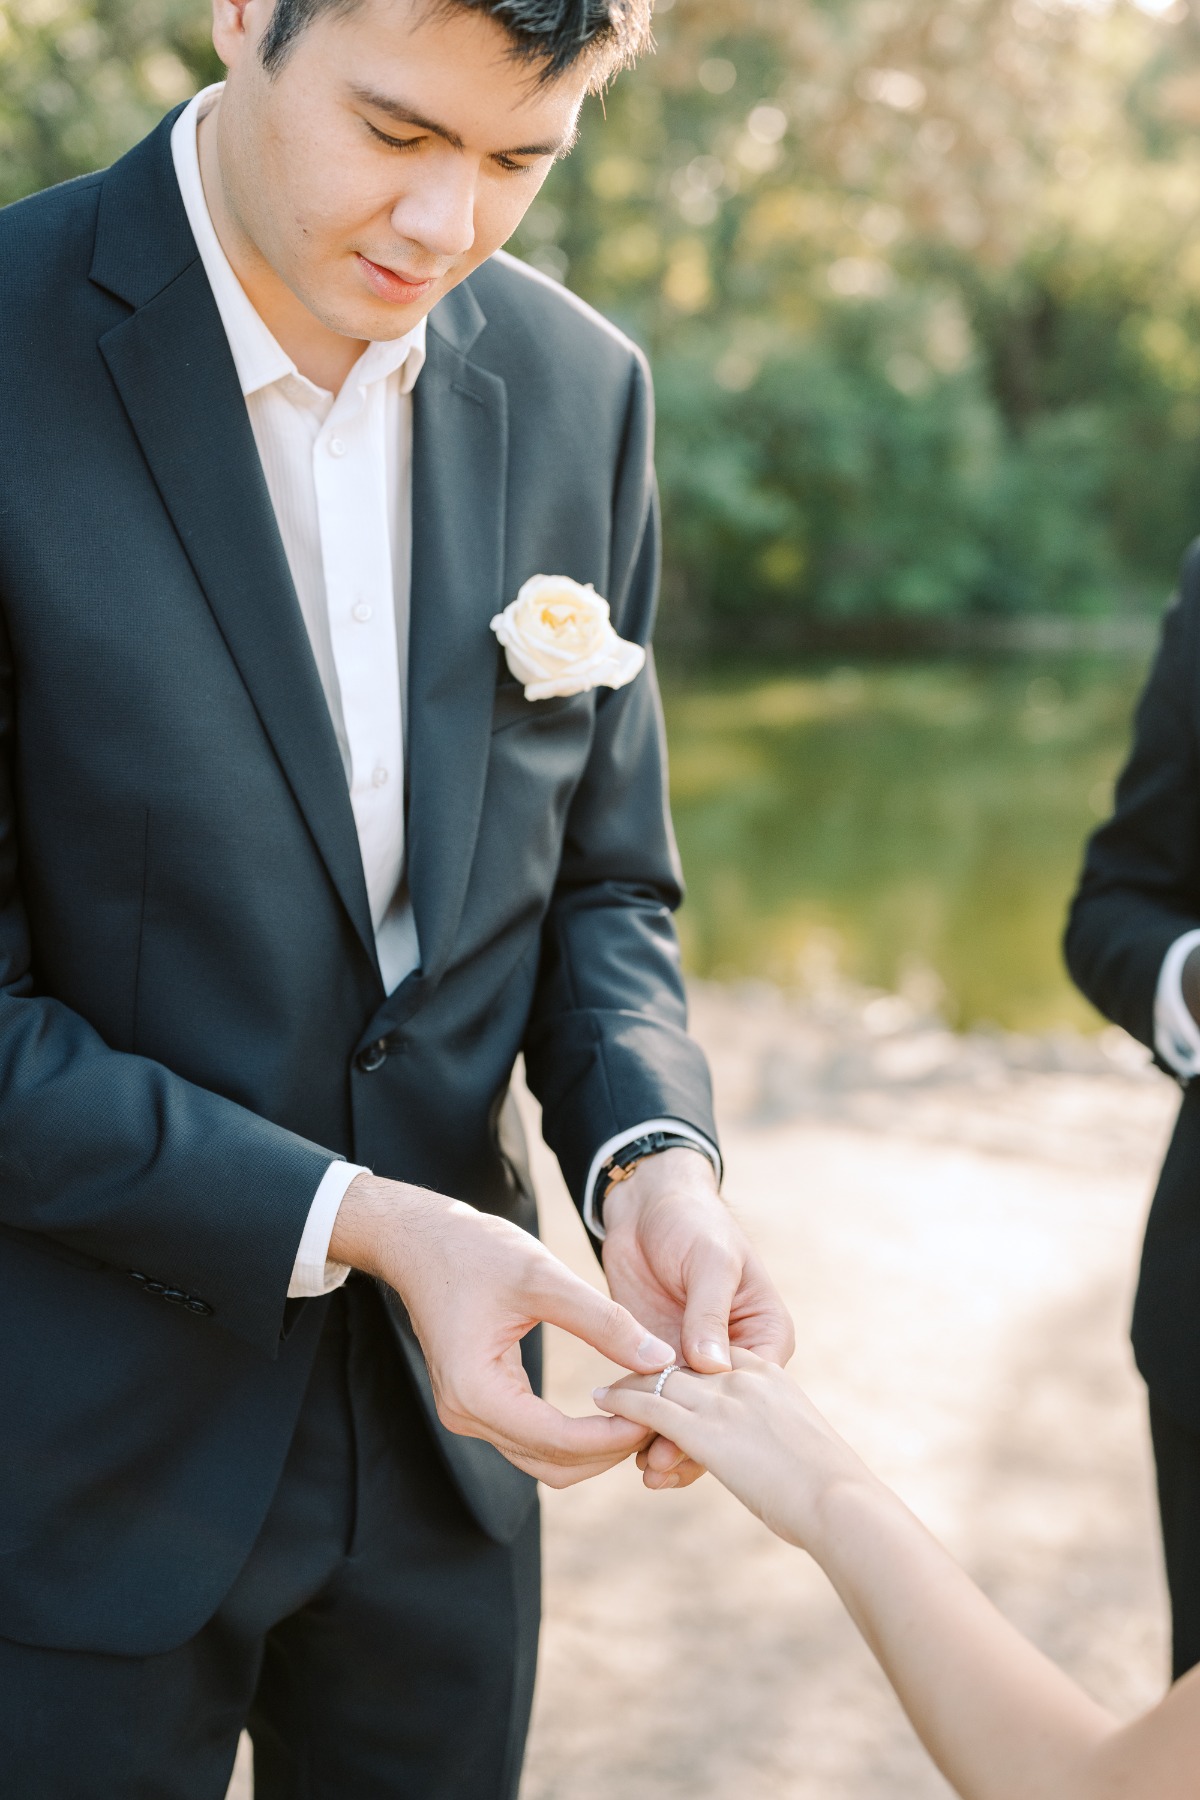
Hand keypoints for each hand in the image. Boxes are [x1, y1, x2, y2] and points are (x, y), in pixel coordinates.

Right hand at [331, 1173, 674, 1486]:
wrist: (420, 1240)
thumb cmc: (474, 1250)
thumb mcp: (543, 1277)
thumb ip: (603, 1321)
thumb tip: (661, 1360)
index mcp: (476, 1390)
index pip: (560, 1440)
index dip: (616, 1434)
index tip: (662, 1411)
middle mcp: (467, 1415)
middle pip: (555, 1464)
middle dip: (611, 1448)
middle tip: (662, 1416)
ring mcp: (469, 1414)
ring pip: (546, 1459)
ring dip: (596, 1446)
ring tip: (644, 1412)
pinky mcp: (479, 1403)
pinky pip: (534, 1438)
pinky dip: (575, 1433)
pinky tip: (611, 1405)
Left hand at [594, 1350, 872, 1548]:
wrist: (843, 1503)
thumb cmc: (831, 1483)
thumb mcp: (797, 1435)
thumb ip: (765, 1417)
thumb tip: (755, 1435)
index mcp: (770, 1367)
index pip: (715, 1354)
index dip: (685, 1364)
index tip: (662, 1375)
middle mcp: (744, 1372)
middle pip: (683, 1362)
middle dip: (651, 1374)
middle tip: (620, 1389)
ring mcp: (723, 1396)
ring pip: (661, 1378)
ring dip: (631, 1389)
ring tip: (605, 1398)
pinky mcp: (702, 1427)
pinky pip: (650, 1405)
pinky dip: (623, 1401)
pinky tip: (602, 1401)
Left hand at [600, 1149, 794, 1490]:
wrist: (648, 1204)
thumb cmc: (695, 1223)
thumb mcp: (712, 1262)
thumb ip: (710, 1312)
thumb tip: (712, 1365)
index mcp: (765, 1334)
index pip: (751, 1388)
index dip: (728, 1421)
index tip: (700, 1446)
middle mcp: (734, 1356)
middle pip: (719, 1412)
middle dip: (694, 1443)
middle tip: (662, 1469)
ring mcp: (695, 1362)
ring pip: (688, 1415)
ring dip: (667, 1441)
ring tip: (646, 1471)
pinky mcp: (660, 1358)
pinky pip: (657, 1400)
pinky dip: (644, 1422)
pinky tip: (627, 1444)